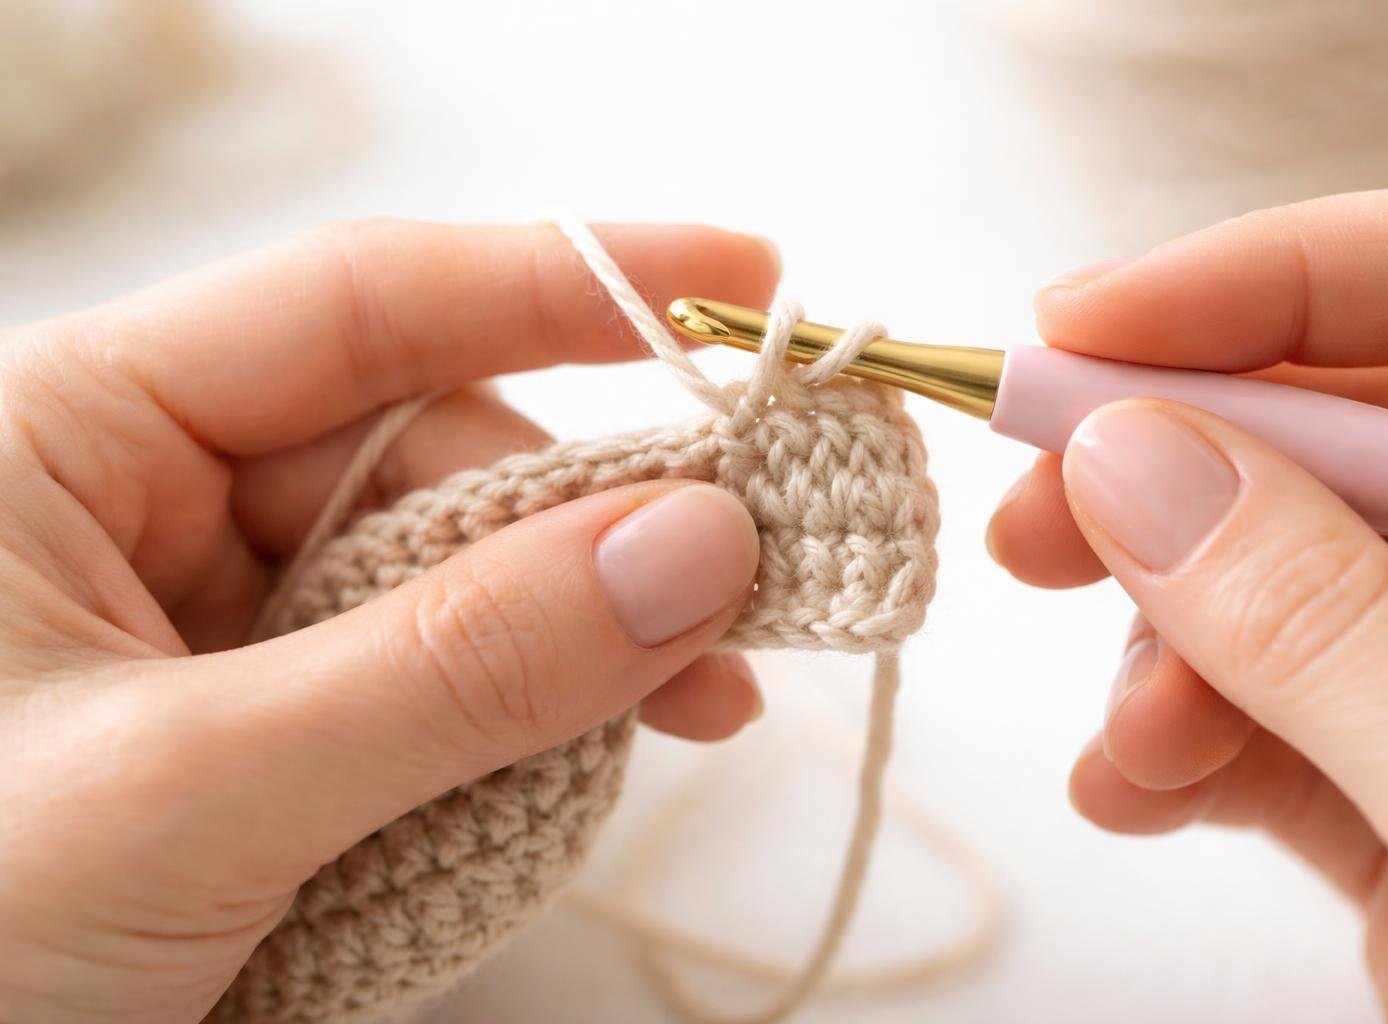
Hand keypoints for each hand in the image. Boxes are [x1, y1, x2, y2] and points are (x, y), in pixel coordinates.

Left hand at [0, 221, 777, 1022]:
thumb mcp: (193, 791)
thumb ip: (453, 667)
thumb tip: (697, 546)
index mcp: (81, 435)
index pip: (363, 305)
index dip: (568, 280)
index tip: (743, 289)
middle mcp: (159, 502)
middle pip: (438, 456)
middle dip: (598, 526)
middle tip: (749, 593)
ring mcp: (226, 620)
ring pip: (459, 580)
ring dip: (579, 644)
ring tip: (694, 706)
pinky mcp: (277, 727)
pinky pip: (442, 683)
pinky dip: (530, 721)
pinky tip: (589, 757)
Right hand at [988, 173, 1387, 1023]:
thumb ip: (1325, 622)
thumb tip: (1134, 459)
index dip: (1278, 276)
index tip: (1082, 323)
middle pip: (1356, 434)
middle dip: (1179, 470)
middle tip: (1038, 506)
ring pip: (1290, 587)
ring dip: (1172, 645)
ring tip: (1132, 738)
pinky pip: (1279, 726)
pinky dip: (1186, 749)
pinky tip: (1135, 790)